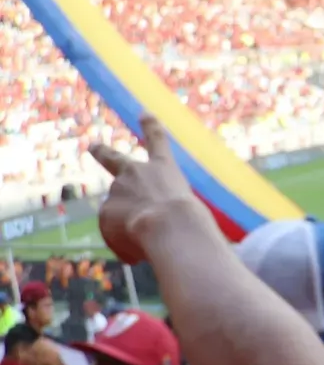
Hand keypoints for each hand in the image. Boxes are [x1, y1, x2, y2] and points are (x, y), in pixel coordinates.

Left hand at [87, 114, 208, 264]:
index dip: (151, 127)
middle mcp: (136, 172)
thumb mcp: (184, 213)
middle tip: (93, 146)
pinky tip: (138, 251)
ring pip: (120, 213)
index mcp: (164, 168)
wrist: (170, 225)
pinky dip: (126, 245)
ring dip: (130, 227)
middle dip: (102, 152)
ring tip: (149, 240)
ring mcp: (117, 191)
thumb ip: (161, 215)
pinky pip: (116, 234)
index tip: (145, 114)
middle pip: (113, 158)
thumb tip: (137, 229)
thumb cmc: (189, 219)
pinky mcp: (105, 211)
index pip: (158, 141)